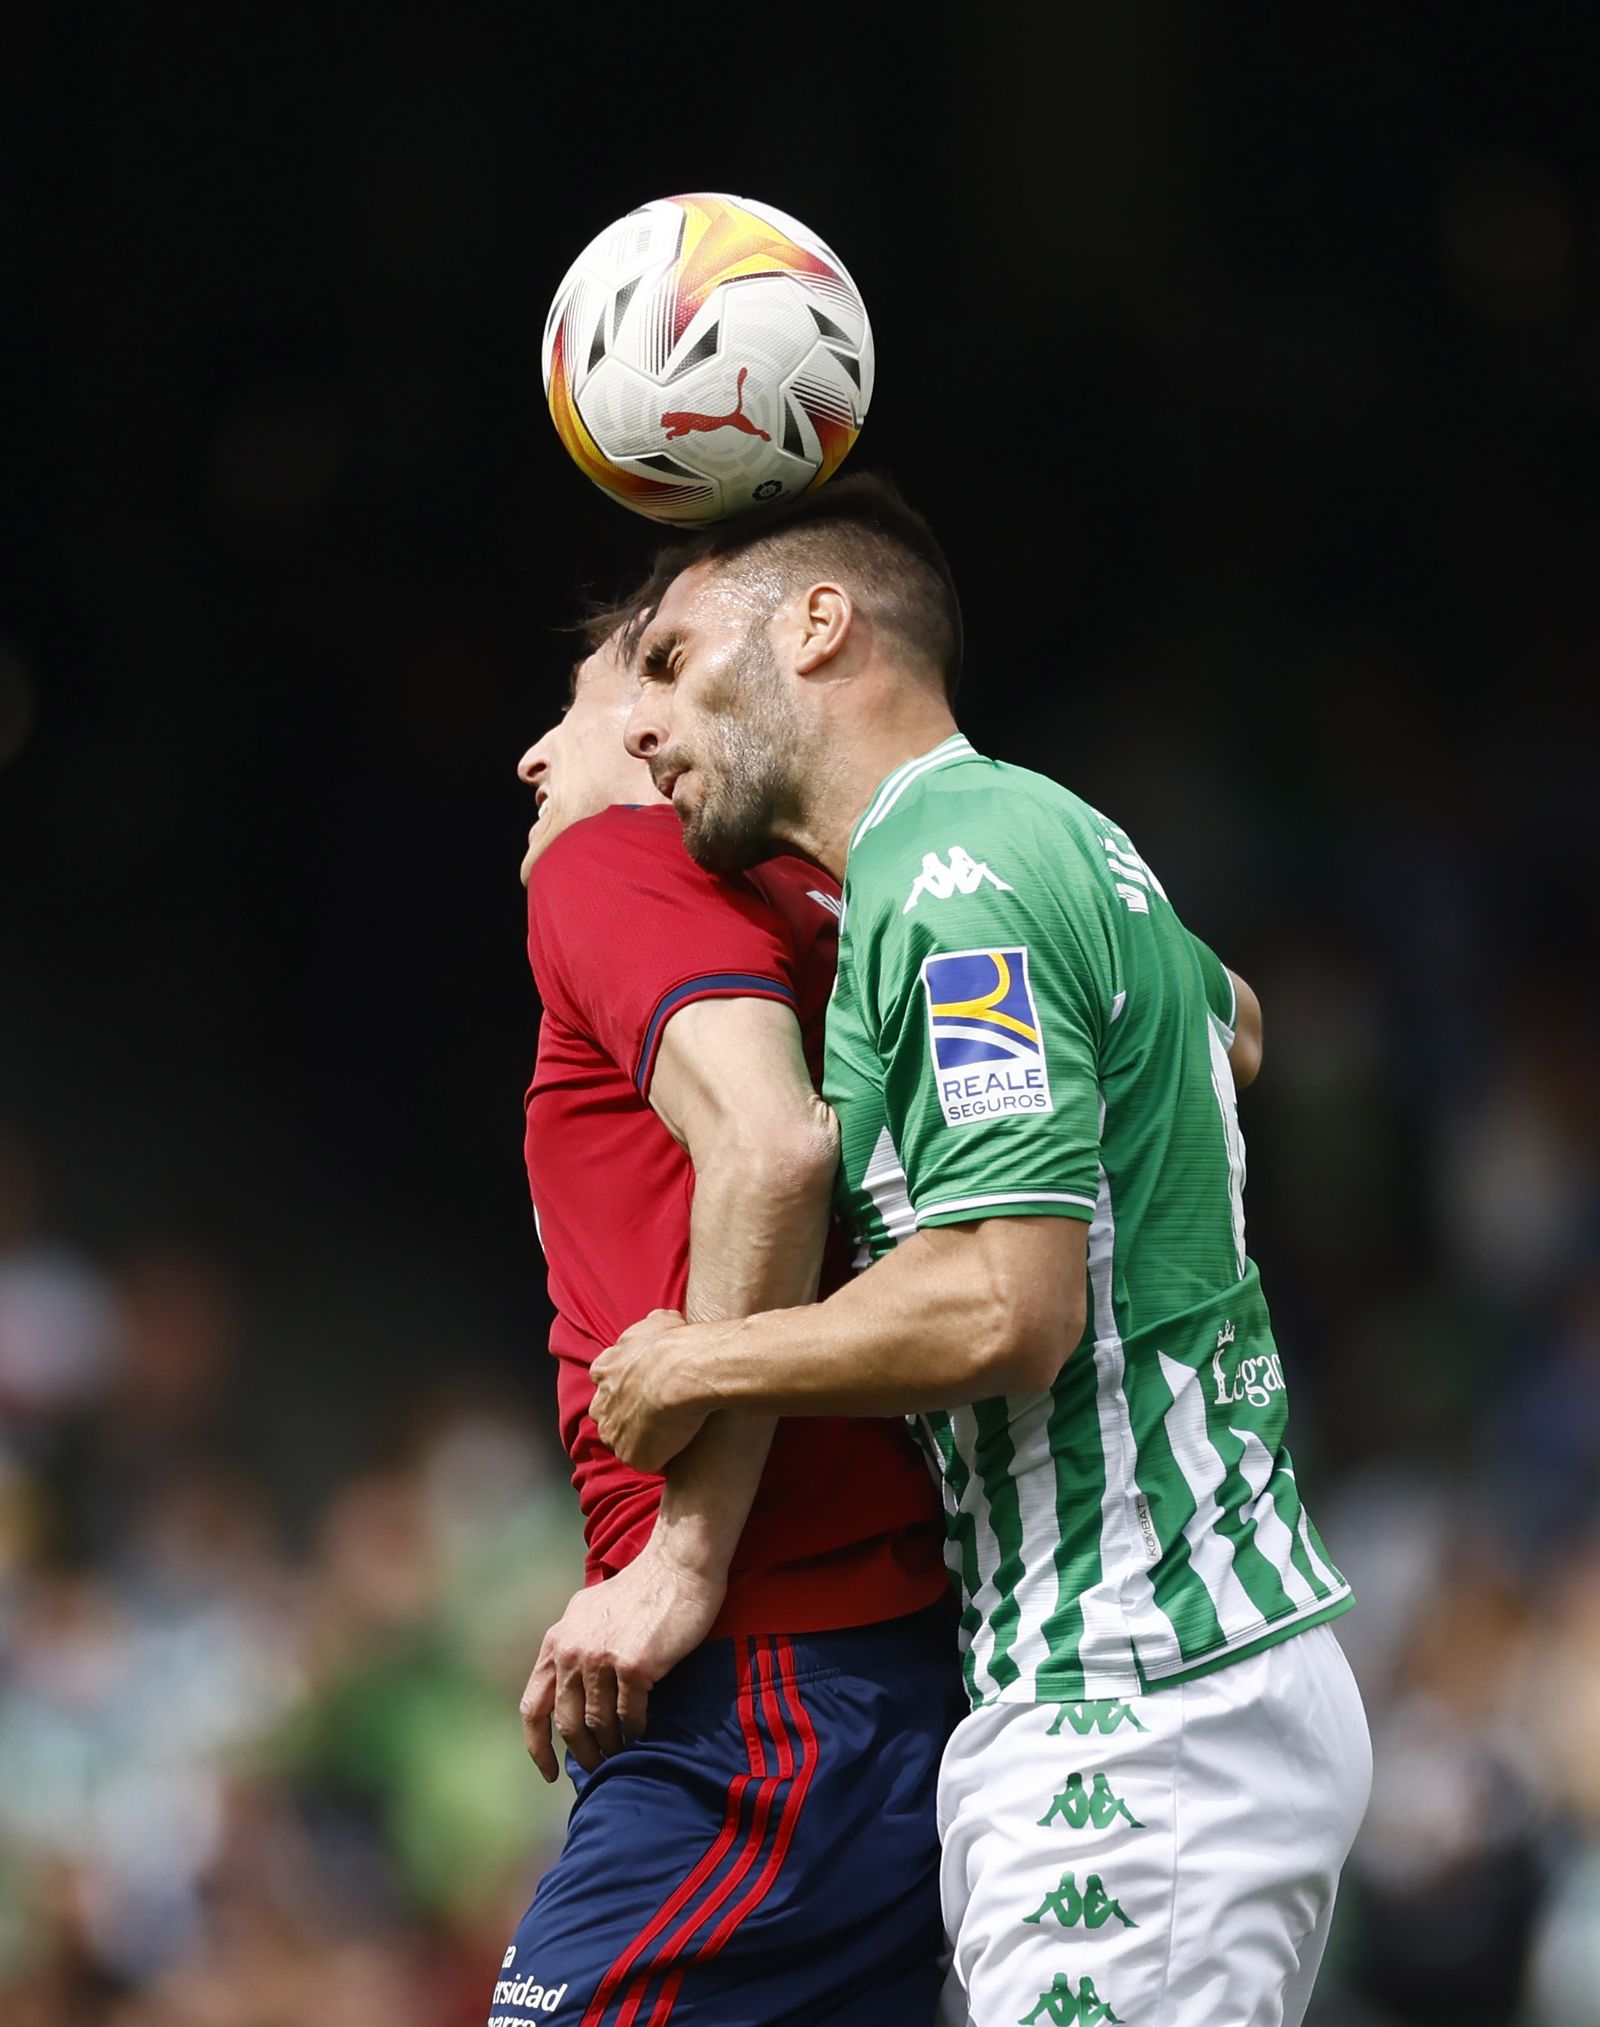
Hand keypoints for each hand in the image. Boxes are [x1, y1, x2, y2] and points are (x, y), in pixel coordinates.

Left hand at [519, 1546, 725, 1781]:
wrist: (678, 1566)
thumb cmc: (641, 1590)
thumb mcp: (589, 1612)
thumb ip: (573, 1646)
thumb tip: (568, 1690)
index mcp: (557, 1640)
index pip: (533, 1706)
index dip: (537, 1746)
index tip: (549, 1772)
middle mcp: (571, 1651)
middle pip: (566, 1723)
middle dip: (581, 1754)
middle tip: (598, 1768)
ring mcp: (600, 1659)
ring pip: (598, 1725)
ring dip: (610, 1746)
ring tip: (622, 1754)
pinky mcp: (633, 1665)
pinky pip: (629, 1716)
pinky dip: (635, 1732)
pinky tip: (642, 1734)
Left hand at [590, 1309, 711, 1472]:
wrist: (685, 1370)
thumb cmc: (674, 1343)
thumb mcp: (660, 1321)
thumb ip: (652, 1326)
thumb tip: (659, 1321)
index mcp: (603, 1370)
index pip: (606, 1382)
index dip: (627, 1385)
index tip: (646, 1385)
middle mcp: (601, 1404)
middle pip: (608, 1415)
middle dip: (626, 1415)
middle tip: (657, 1412)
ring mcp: (614, 1433)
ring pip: (624, 1441)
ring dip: (642, 1438)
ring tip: (673, 1433)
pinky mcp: (633, 1456)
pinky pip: (647, 1461)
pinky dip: (661, 1457)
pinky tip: (681, 1448)